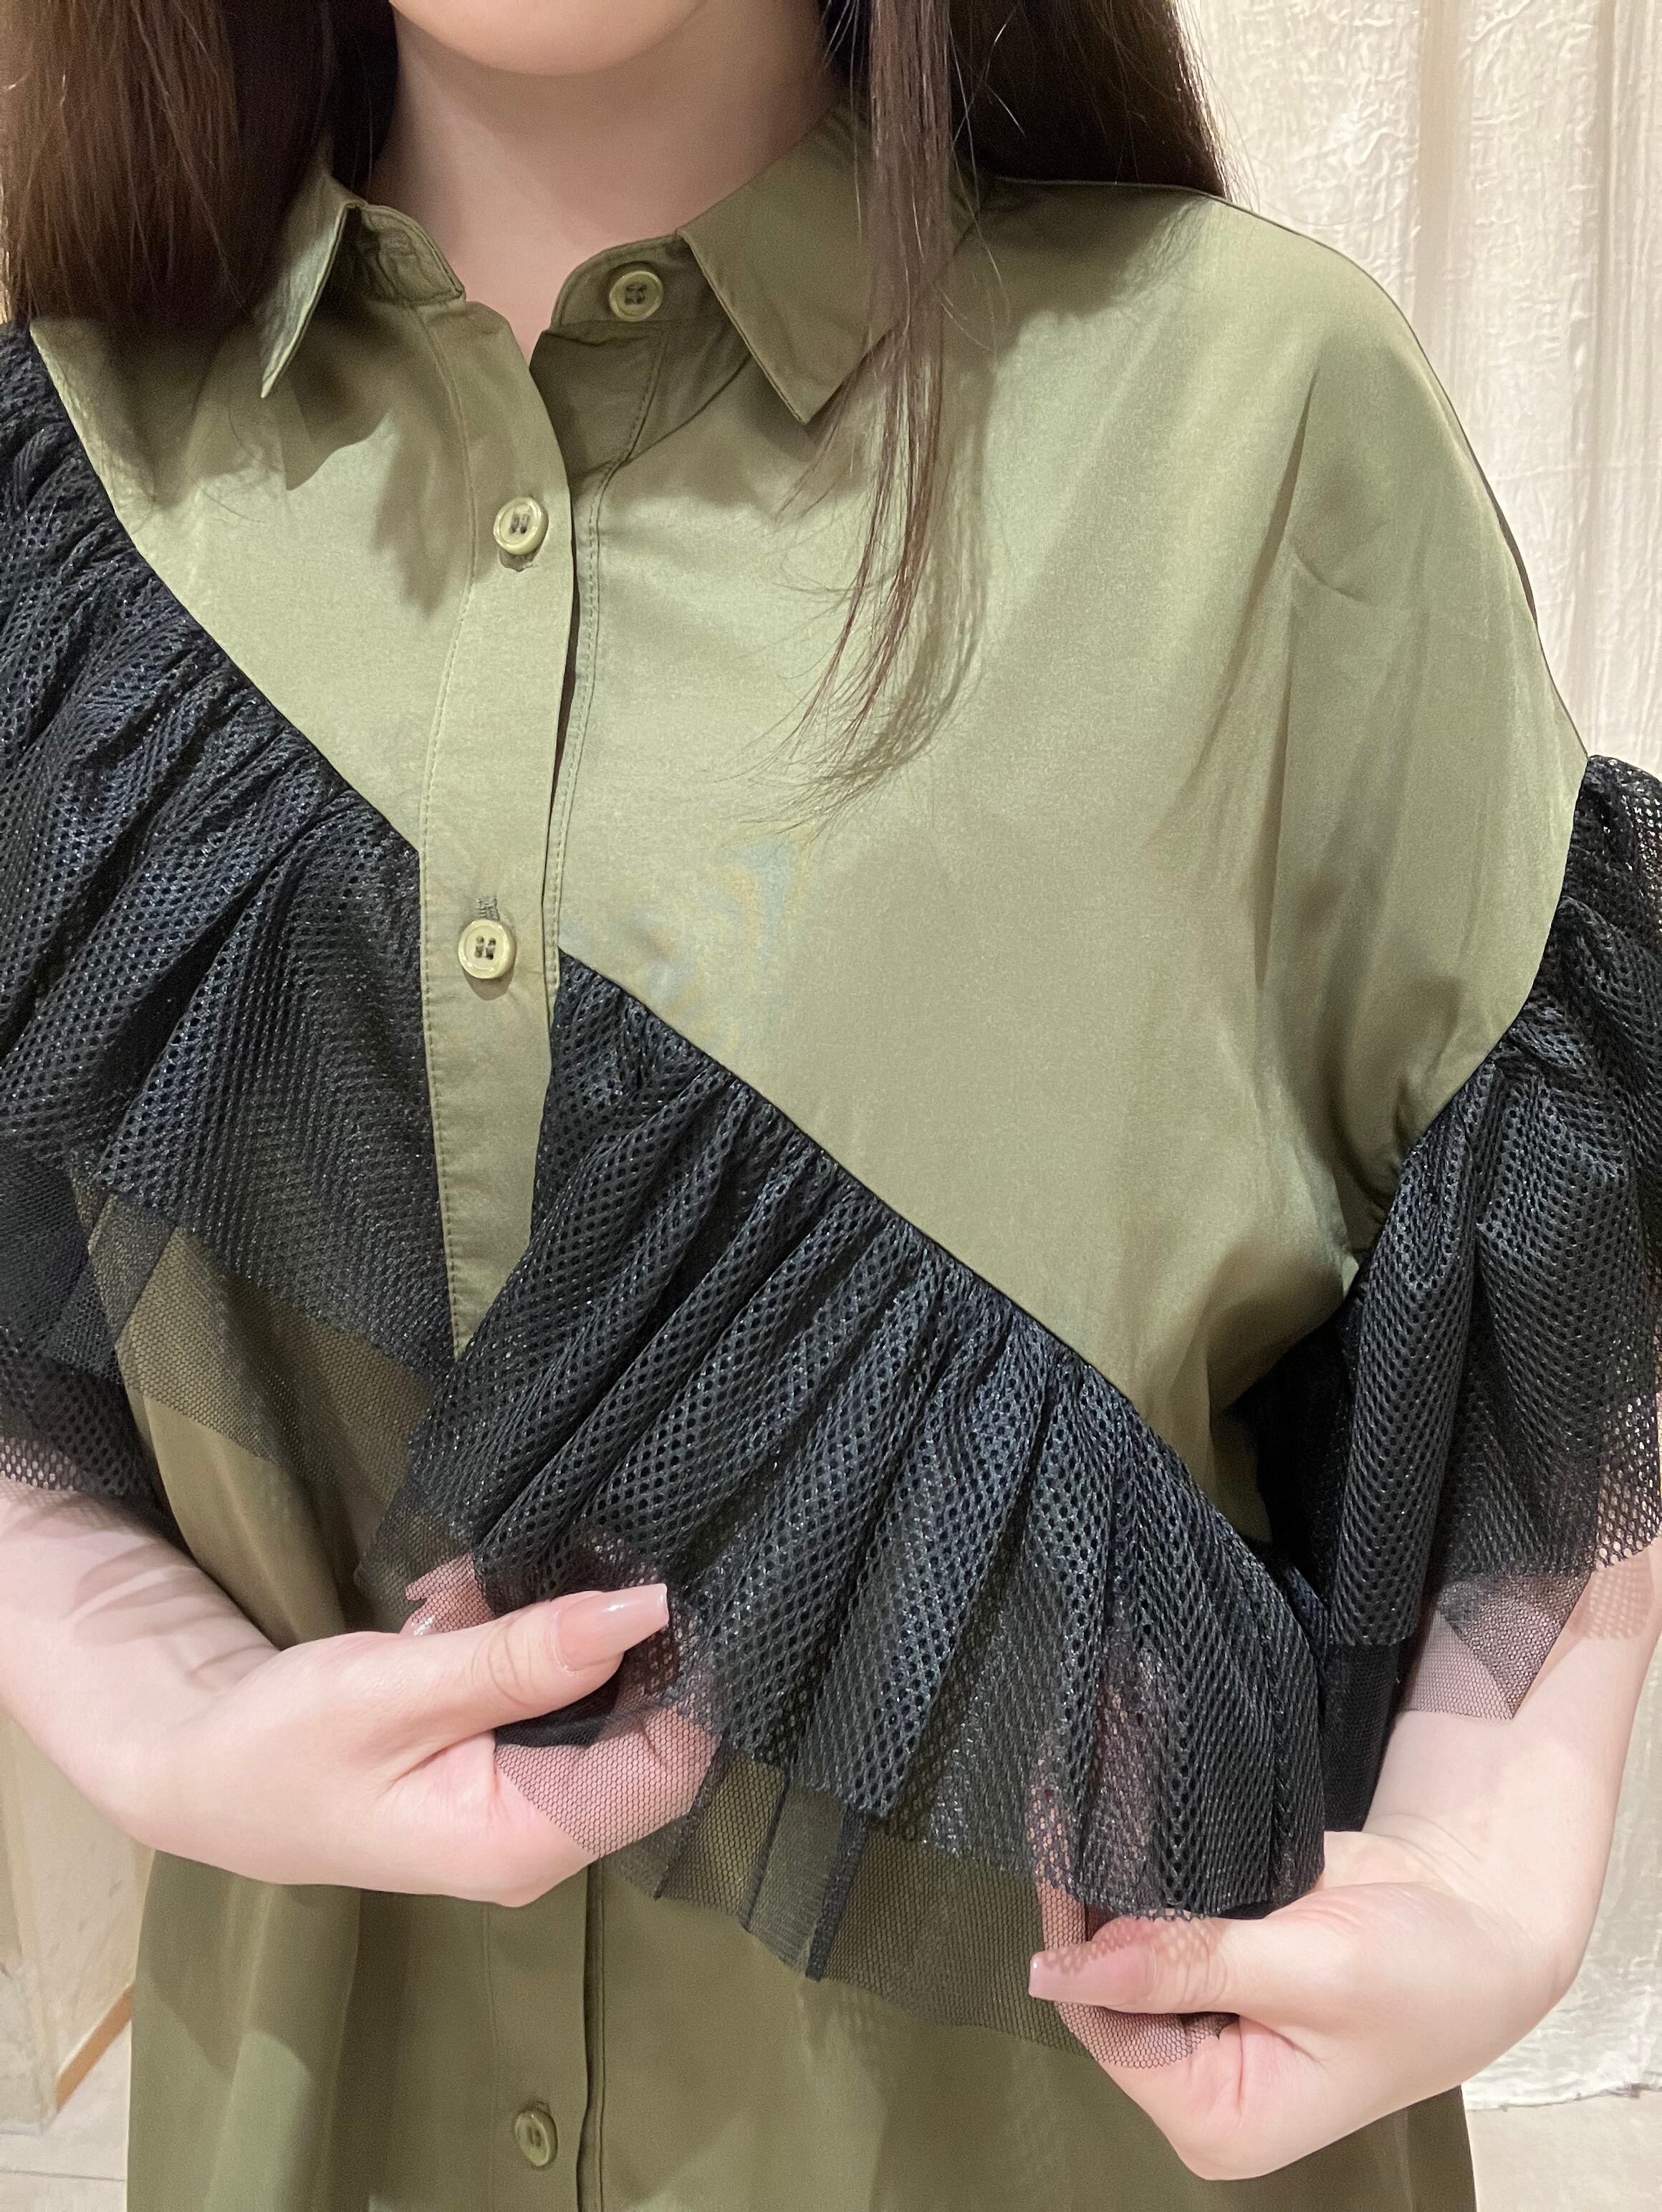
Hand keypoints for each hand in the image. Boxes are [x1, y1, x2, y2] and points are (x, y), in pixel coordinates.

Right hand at [123, 1579, 676, 1901]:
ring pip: (591, 1692)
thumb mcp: (399, 1690)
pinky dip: (512, 1636)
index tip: (660, 1581)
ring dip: (546, 1626)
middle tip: (531, 1570)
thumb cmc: (282, 1744)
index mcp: (527, 1841)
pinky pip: (545, 1689)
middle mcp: (543, 1834)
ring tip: (459, 1597)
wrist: (196, 1768)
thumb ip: (524, 1657)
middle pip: (640, 1723)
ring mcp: (522, 1801)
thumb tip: (646, 1610)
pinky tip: (449, 1609)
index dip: (681, 1672)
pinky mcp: (499, 1762)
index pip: (668, 1764)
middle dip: (600, 1633)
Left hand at [1028, 1546, 1661, 2176]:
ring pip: (1122, 1951)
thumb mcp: (1313, 1972)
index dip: (1078, 1946)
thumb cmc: (1425, 1973)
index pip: (1109, 2032)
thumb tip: (1065, 1968)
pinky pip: (1157, 1923)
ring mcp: (1205, 2024)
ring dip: (1105, 1883)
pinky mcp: (1216, 1970)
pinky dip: (1138, 1875)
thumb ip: (1192, 1966)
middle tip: (1064, 1809)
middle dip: (1085, 1906)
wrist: (1479, 1919)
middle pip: (1104, 1992)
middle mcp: (1201, 2082)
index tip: (1061, 1853)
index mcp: (1222, 2118)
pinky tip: (1119, 1819)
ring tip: (1080, 1803)